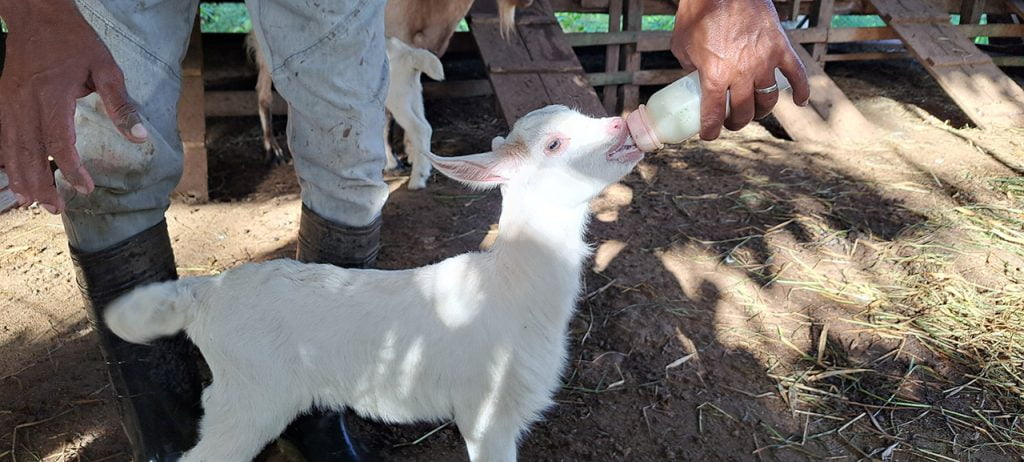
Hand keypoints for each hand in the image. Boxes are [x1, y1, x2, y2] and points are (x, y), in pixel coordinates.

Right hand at [0, 1, 146, 213]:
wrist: (37, 15)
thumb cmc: (75, 41)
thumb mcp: (106, 68)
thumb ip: (121, 104)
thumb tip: (139, 137)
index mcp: (52, 94)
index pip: (59, 141)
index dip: (71, 169)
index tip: (84, 188)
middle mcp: (24, 101)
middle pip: (29, 151)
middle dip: (40, 183)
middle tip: (55, 209)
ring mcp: (8, 101)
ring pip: (10, 147)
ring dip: (20, 178)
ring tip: (33, 203)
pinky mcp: (1, 100)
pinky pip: (1, 137)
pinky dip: (6, 161)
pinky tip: (14, 179)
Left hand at [671, 0, 809, 140]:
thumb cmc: (698, 12)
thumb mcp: (681, 45)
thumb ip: (688, 66)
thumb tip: (694, 77)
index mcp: (714, 75)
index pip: (713, 115)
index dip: (711, 131)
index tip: (709, 135)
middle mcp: (741, 74)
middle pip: (744, 112)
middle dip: (736, 122)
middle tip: (731, 121)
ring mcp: (764, 62)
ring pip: (768, 100)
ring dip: (761, 110)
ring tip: (754, 111)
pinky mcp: (780, 48)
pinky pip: (797, 75)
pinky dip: (802, 91)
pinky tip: (800, 102)